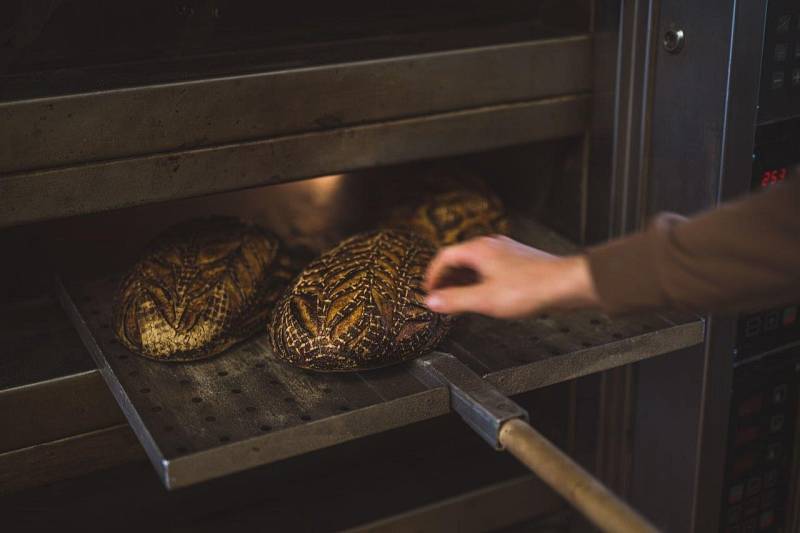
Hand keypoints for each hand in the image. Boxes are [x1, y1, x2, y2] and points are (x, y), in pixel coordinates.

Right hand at [424, 235, 599, 318]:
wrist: (566, 284)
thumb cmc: (531, 288)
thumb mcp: (485, 299)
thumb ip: (455, 300)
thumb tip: (432, 301)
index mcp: (479, 250)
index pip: (444, 256)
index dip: (432, 274)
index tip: (428, 289)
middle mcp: (491, 246)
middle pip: (459, 258)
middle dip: (447, 278)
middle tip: (440, 296)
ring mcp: (506, 253)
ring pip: (476, 264)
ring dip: (463, 280)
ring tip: (459, 299)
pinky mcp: (518, 262)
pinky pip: (490, 269)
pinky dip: (480, 281)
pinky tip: (485, 296)